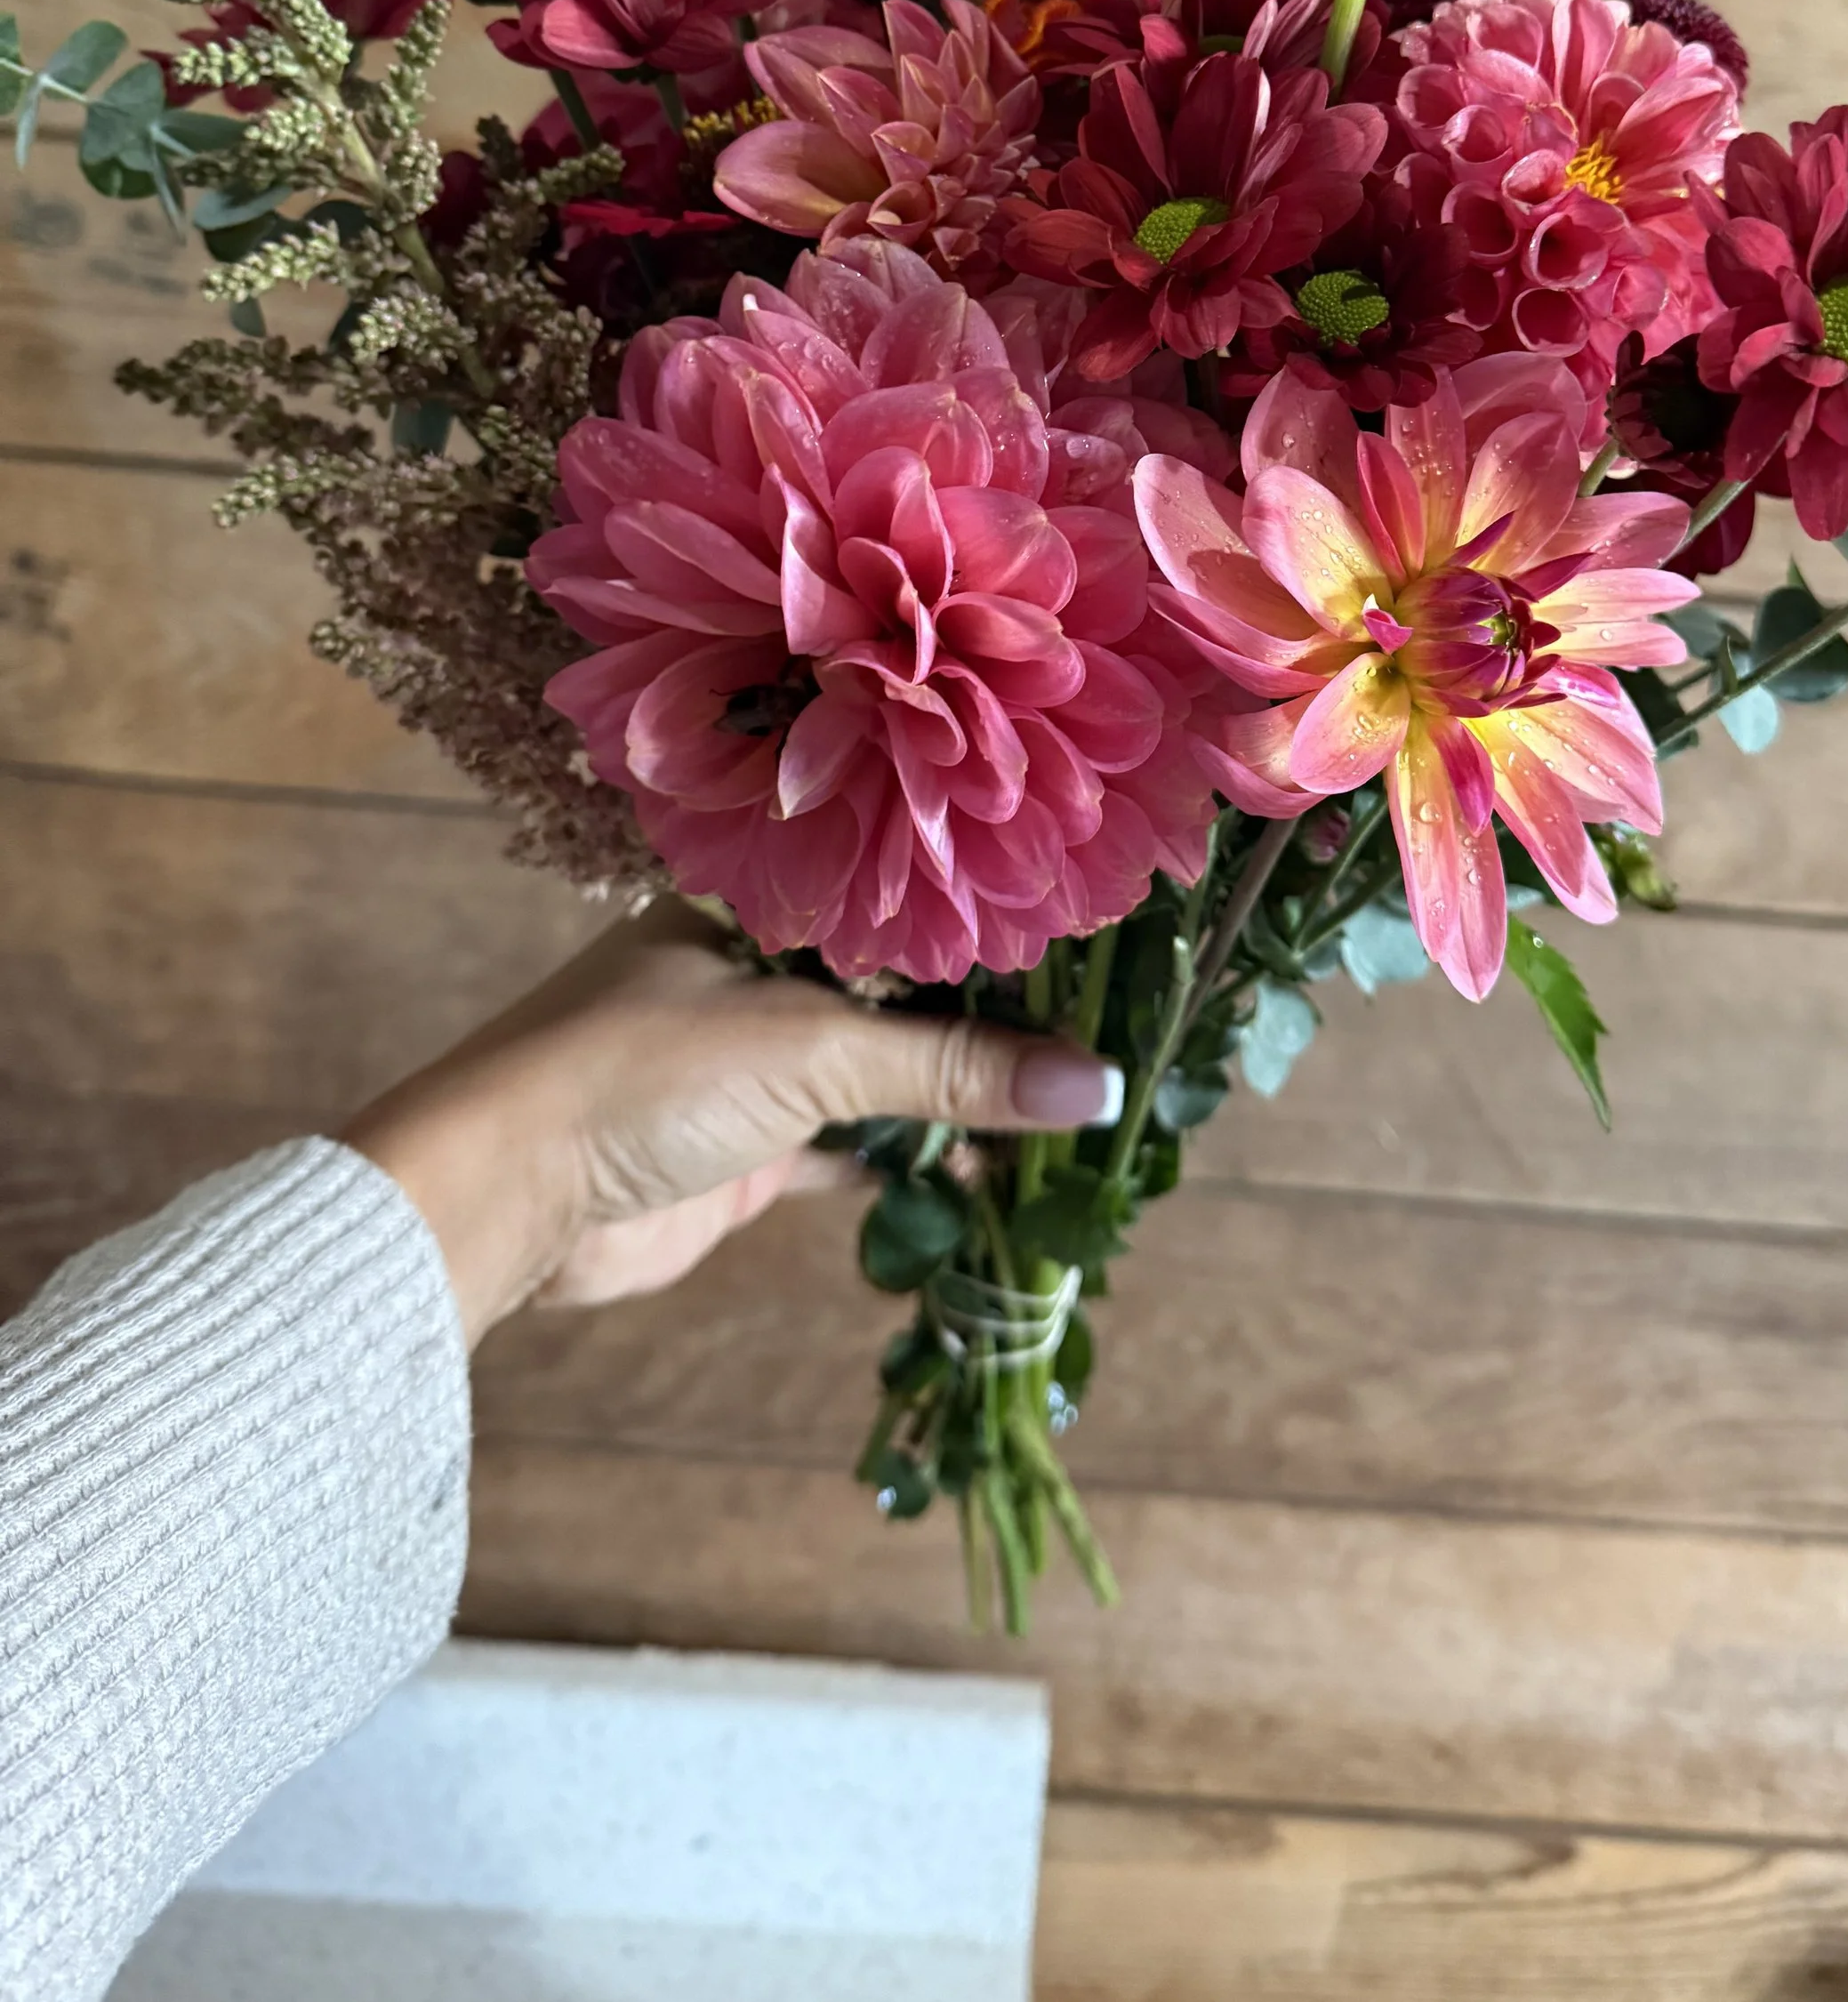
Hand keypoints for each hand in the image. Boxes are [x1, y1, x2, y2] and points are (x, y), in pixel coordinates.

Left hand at [343, 894, 1121, 1345]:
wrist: (501, 1196)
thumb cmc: (636, 1075)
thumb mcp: (808, 1049)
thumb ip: (953, 1066)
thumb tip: (1096, 1086)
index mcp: (757, 900)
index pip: (902, 896)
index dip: (992, 923)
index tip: (1092, 944)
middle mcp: (757, 969)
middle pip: (902, 987)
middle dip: (990, 1019)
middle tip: (1102, 1032)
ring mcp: (751, 1064)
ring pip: (883, 1071)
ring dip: (959, 1096)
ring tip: (1065, 1108)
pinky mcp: (747, 1152)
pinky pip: (855, 1147)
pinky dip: (916, 1162)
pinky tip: (991, 1170)